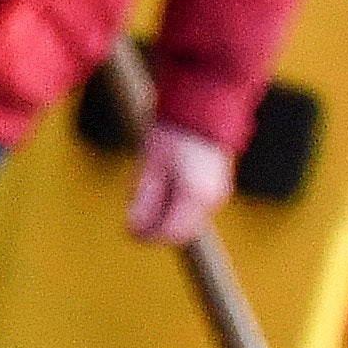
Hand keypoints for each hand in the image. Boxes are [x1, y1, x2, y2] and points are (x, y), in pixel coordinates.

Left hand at [125, 125, 237, 250]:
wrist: (201, 111)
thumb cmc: (175, 133)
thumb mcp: (152, 163)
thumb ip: (145, 196)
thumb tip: (133, 228)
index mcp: (195, 195)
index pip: (172, 232)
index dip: (149, 236)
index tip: (129, 233)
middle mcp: (212, 200)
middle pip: (181, 231)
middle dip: (156, 229)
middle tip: (134, 221)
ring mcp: (217, 196)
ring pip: (188, 223)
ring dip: (166, 219)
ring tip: (147, 199)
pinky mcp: (216, 191)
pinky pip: (194, 212)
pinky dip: (176, 210)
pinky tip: (163, 193)